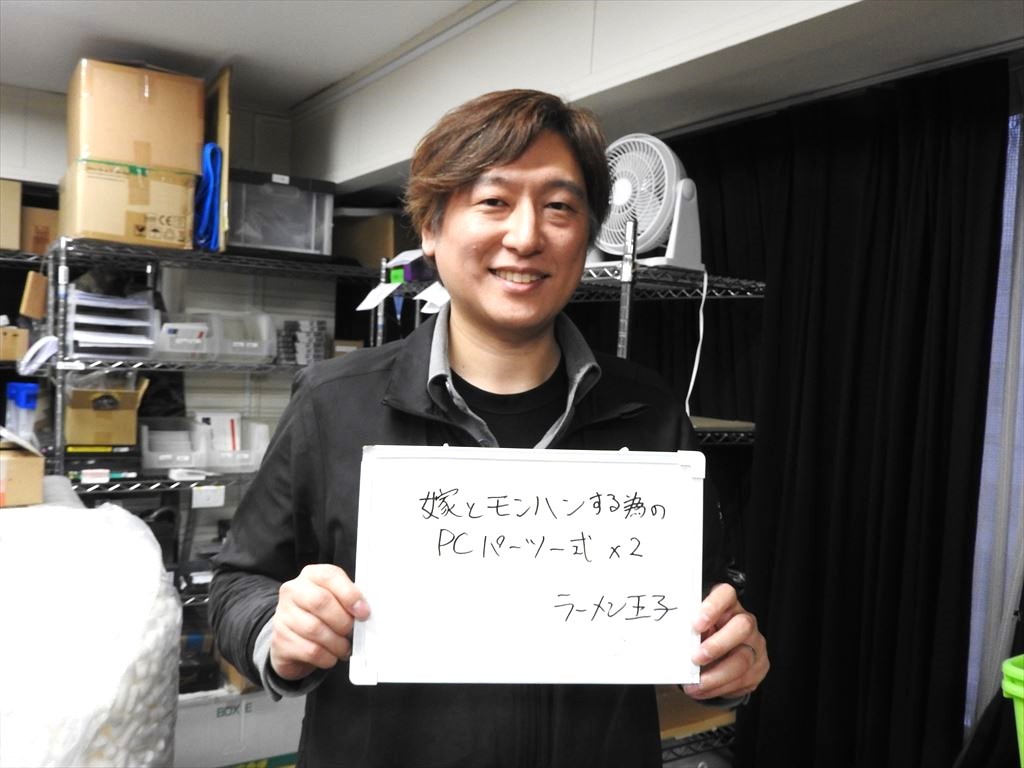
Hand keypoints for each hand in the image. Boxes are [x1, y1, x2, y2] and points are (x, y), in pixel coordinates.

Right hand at [269, 563, 370, 680]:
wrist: (292, 640)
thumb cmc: (320, 617)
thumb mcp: (335, 601)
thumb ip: (349, 601)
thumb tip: (365, 611)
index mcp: (311, 575)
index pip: (329, 576)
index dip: (350, 594)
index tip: (363, 612)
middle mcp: (292, 591)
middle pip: (320, 601)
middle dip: (343, 620)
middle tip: (352, 632)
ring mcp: (282, 615)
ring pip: (315, 629)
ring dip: (337, 643)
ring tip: (344, 647)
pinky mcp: (280, 640)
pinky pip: (310, 650)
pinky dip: (327, 657)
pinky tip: (331, 656)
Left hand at [682, 583, 767, 700]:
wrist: (723, 653)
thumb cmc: (705, 635)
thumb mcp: (697, 628)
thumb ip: (690, 630)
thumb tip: (673, 642)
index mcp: (728, 605)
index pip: (726, 594)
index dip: (713, 607)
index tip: (696, 624)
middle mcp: (745, 622)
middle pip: (742, 627)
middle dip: (717, 645)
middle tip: (695, 658)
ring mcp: (755, 644)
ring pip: (742, 660)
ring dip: (715, 676)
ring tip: (695, 684)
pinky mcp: (758, 667)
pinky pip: (742, 680)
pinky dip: (719, 688)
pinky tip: (704, 690)